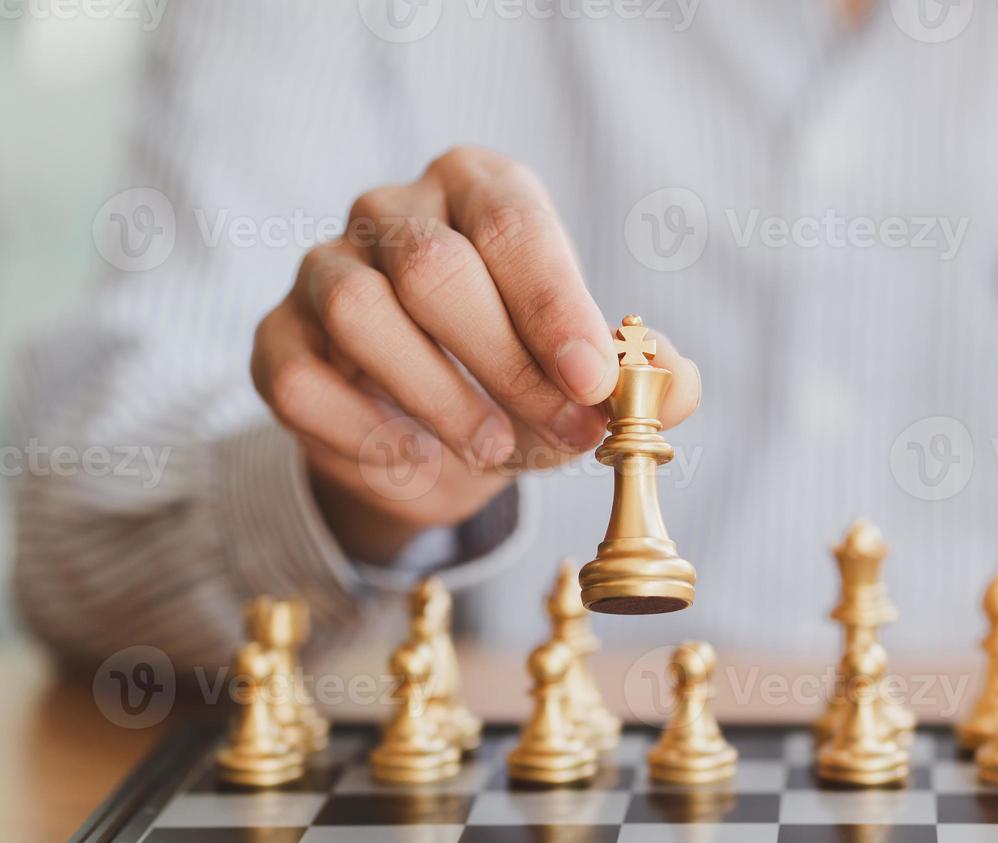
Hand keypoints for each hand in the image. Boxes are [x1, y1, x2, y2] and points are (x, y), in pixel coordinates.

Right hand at [251, 146, 700, 564]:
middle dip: (509, 365)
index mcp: (480, 189)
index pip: (512, 225)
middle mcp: (394, 209)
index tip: (592, 383)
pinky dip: (365, 432)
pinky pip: (302, 378)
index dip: (554, 307)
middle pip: (436, 269)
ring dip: (439, 397)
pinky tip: (415, 455)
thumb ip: (645, 374)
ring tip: (491, 446)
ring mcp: (324, 267)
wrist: (432, 436)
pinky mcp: (277, 337)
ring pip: (362, 314)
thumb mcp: (588, 375)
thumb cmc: (520, 378)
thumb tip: (677, 384)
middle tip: (562, 433)